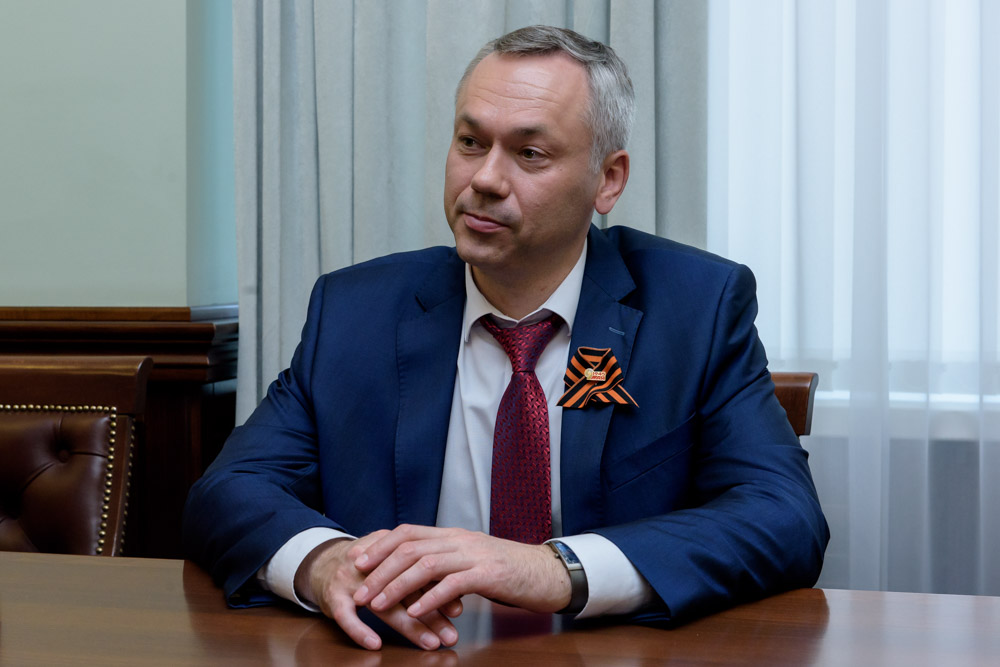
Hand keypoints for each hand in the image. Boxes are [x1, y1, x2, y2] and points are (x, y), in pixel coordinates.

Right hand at [294, 534, 462, 650]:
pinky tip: (375, 644)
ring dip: (410, 626)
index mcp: (391, 552)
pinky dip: (360, 630)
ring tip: (432, 643)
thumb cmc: (368, 567)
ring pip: (384, 605)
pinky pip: (347, 615)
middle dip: (432, 614)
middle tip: (451, 634)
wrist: (324, 562)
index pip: (420, 572)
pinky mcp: (333, 595)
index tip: (459, 609)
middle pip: (408, 590)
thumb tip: (456, 593)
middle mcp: (373, 563)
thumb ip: (421, 576)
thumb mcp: (393, 563)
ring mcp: (351, 578)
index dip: (440, 590)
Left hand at [351, 525, 571, 618]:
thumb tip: (412, 574)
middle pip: (410, 548)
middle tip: (360, 591)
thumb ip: (444, 563)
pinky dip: (431, 599)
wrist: (545, 572)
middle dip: (380, 570)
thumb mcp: (470, 560)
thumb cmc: (506, 571)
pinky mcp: (488, 573)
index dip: (380, 545)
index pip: (408, 531)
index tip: (358, 560)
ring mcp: (474, 555)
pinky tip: (416, 613)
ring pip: (426, 565)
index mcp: (453, 534)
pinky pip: (453, 584)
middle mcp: (460, 539)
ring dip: (397, 586)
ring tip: (379, 606)